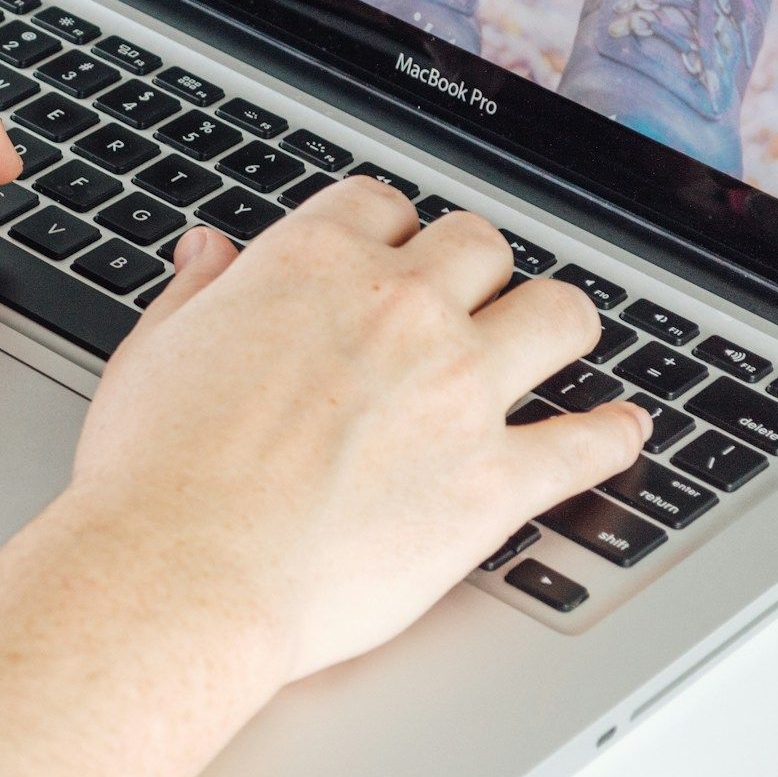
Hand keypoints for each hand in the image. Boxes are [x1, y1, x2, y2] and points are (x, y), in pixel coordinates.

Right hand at [68, 179, 650, 685]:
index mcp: (311, 265)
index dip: (387, 231)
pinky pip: (587, 443)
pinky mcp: (494, 481)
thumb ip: (196, 293)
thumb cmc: (153, 472)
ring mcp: (458, 390)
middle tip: (465, 300)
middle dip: (473, 269)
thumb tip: (209, 251)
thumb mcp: (153, 351)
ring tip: (555, 339)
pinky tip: (624, 430)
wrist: (184, 570)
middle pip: (479, 246)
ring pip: (558, 313)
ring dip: (556, 322)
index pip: (381, 206)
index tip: (387, 256)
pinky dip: (614, 435)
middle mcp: (399, 309)